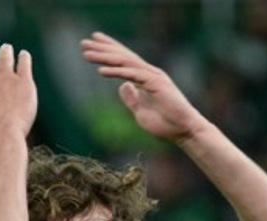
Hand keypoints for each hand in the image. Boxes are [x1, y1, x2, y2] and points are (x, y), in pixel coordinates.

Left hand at [81, 32, 206, 142]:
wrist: (183, 131)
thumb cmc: (165, 124)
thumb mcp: (141, 111)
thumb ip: (131, 99)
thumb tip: (122, 87)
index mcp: (145, 78)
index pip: (124, 60)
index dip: (108, 51)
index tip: (91, 45)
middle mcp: (148, 73)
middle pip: (122, 56)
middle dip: (102, 48)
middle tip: (84, 42)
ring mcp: (153, 76)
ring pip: (125, 62)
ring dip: (105, 57)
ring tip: (87, 53)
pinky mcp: (156, 83)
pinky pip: (133, 74)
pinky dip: (116, 71)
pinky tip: (100, 70)